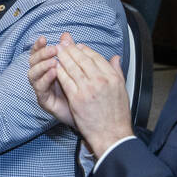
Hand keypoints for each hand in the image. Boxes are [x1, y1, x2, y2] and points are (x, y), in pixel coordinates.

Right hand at [28, 34, 75, 127]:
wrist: (90, 113)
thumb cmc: (84, 90)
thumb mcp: (79, 67)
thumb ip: (72, 52)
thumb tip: (66, 34)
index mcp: (48, 67)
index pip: (38, 53)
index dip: (38, 46)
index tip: (44, 38)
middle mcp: (42, 77)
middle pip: (33, 62)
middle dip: (41, 54)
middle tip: (53, 49)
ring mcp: (42, 89)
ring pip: (32, 74)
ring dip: (42, 66)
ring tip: (54, 61)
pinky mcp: (44, 100)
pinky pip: (40, 88)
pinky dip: (46, 79)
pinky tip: (54, 73)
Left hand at [47, 34, 131, 155]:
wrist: (112, 133)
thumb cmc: (117, 114)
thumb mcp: (122, 89)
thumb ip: (117, 71)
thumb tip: (115, 58)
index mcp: (112, 77)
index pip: (96, 57)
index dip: (84, 49)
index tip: (78, 46)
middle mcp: (101, 80)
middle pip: (82, 59)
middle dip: (71, 49)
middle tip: (63, 43)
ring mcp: (88, 88)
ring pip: (72, 67)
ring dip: (62, 57)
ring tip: (56, 51)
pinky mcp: (77, 98)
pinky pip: (65, 80)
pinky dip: (59, 72)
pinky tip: (54, 67)